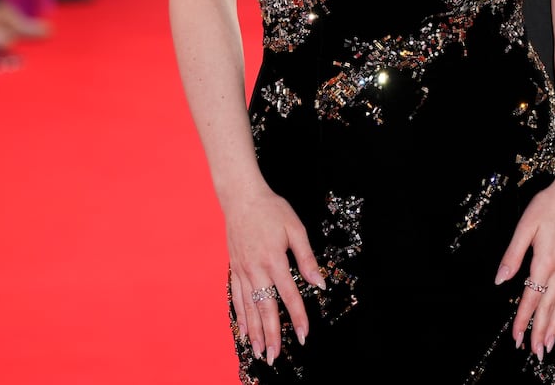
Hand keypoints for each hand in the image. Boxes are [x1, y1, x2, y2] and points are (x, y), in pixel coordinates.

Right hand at [225, 186, 326, 365]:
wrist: (241, 198)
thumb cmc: (271, 210)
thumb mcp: (295, 228)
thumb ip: (306, 258)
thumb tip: (319, 283)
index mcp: (274, 259)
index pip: (289, 295)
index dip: (298, 316)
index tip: (305, 334)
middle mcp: (256, 269)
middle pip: (265, 308)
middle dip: (271, 334)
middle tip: (275, 356)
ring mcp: (242, 271)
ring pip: (248, 308)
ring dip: (254, 332)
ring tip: (259, 352)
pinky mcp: (234, 269)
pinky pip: (238, 298)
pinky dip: (241, 317)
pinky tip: (245, 330)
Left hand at [495, 171, 554, 359]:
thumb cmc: (550, 204)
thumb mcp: (526, 225)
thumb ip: (513, 254)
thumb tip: (500, 279)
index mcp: (545, 262)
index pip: (531, 298)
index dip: (522, 320)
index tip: (515, 338)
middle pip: (549, 307)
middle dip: (540, 332)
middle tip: (535, 352)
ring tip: (550, 344)